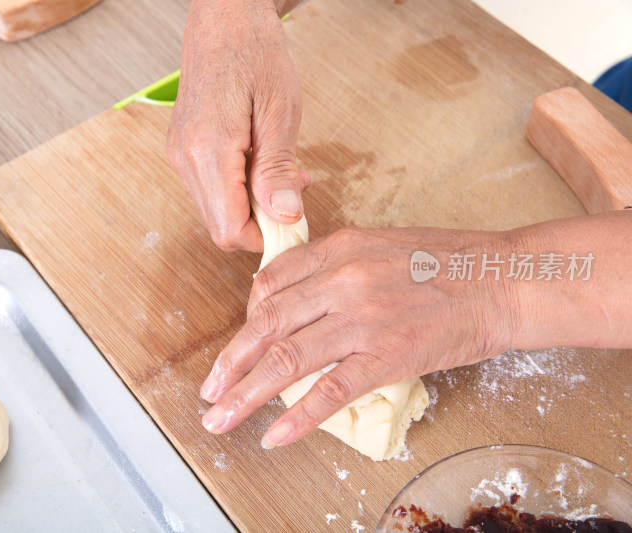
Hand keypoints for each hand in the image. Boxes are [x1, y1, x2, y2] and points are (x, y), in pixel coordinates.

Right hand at [167, 0, 306, 251]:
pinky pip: (211, 189)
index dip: (263, 238)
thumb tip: (285, 217)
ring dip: (252, 206)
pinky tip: (262, 164)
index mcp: (208, 151)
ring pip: (215, 211)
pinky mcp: (183, 150)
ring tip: (283, 175)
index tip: (294, 224)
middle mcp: (185, 159)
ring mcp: (180, 155)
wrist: (225, 19)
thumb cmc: (255, 53)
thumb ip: (277, 170)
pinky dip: (239, 190)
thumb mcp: (280, 112)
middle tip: (294, 195)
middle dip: (261, 223)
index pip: (229, 230)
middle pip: (220, 226)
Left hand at [198, 226, 518, 447]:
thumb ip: (334, 268)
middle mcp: (342, 281)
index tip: (242, 344)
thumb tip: (295, 299)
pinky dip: (297, 417)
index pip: (270, 284)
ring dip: (246, 394)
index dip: (248, 318)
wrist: (504, 280)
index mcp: (338, 249)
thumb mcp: (380, 246)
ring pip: (286, 360)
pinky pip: (329, 391)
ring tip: (220, 418)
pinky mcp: (387, 356)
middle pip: (267, 325)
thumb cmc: (446, 263)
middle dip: (231, 363)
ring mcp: (362, 319)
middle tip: (209, 390)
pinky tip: (274, 435)